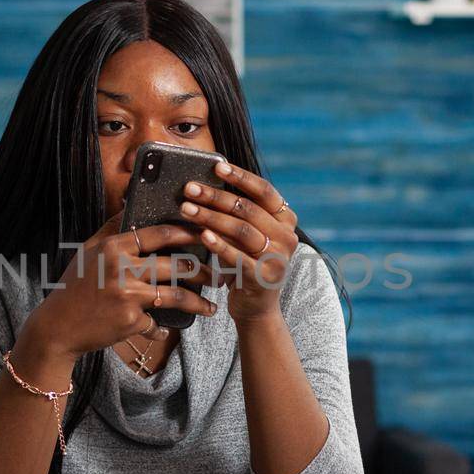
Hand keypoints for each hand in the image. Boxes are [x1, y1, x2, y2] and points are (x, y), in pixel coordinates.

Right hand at [17, 211, 220, 363]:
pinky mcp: (129, 321)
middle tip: (219, 275)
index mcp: (113, 247)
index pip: (159, 234)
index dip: (187, 232)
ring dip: (198, 303)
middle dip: (203, 271)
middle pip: (175, 265)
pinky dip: (160, 329)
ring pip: (175, 295)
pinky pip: (155, 324)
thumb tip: (130, 202)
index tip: (207, 232)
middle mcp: (121, 268)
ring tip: (211, 307)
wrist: (57, 327)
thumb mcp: (88, 251)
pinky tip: (165, 330)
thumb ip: (111, 229)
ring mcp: (127, 295)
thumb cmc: (75, 286)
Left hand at [180, 160, 298, 323]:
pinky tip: (202, 234)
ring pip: (241, 230)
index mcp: (286, 219)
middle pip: (247, 209)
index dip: (240, 177)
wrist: (256, 307)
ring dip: (210, 217)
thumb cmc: (246, 262)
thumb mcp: (250, 235)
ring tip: (186, 209)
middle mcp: (287, 236)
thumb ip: (240, 212)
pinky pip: (237, 256)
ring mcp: (278, 258)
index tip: (216, 166)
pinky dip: (218, 244)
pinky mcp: (263, 278)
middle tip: (189, 188)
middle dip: (215, 196)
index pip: (264, 191)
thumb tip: (207, 182)